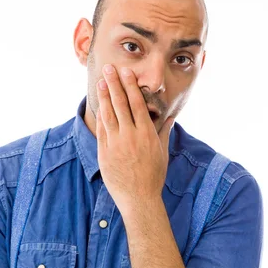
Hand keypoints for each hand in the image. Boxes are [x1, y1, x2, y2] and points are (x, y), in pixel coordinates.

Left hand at [95, 64, 174, 216]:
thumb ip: (163, 132)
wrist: (139, 198)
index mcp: (146, 134)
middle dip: (114, 84)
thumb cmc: (153, 177)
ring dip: (104, 96)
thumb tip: (169, 118)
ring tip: (102, 81)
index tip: (127, 73)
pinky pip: (102, 129)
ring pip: (108, 114)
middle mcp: (130, 136)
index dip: (130, 86)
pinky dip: (100, 115)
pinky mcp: (105, 152)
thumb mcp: (162, 153)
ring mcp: (116, 144)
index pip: (137, 104)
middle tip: (109, 68)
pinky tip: (99, 104)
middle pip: (120, 104)